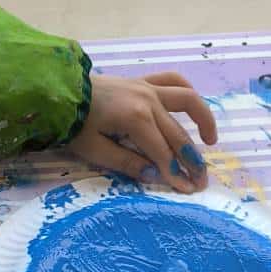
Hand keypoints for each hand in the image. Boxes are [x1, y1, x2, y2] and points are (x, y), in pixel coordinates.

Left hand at [71, 72, 216, 193]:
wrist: (59, 92)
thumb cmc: (73, 124)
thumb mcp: (94, 150)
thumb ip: (126, 163)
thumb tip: (155, 176)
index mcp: (136, 119)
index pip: (162, 153)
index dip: (176, 173)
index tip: (188, 190)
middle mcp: (148, 100)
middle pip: (177, 134)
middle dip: (192, 159)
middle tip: (202, 180)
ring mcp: (147, 87)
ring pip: (186, 101)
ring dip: (203, 119)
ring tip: (211, 141)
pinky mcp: (143, 81)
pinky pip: (173, 81)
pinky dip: (187, 92)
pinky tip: (193, 109)